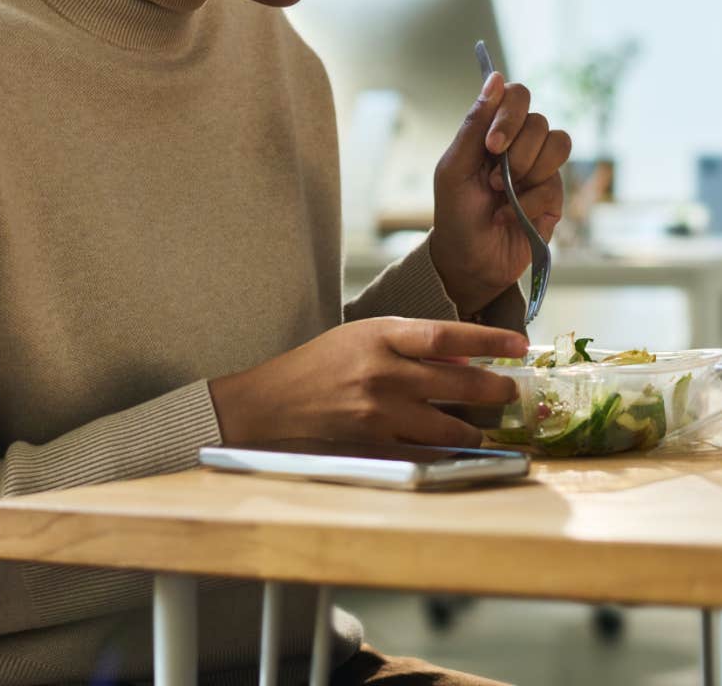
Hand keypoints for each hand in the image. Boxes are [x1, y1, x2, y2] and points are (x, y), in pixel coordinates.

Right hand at [208, 317, 527, 448]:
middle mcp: (383, 372)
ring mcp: (379, 413)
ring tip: (482, 426)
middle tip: (512, 390)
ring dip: (475, 428)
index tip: (520, 344)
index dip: (489, 339)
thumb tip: (462, 357)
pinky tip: (454, 449)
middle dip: (495, 388)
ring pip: (450, 426)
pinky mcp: (373, 447)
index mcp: (380, 335)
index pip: (448, 334)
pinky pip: (426, 454)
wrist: (268, 405)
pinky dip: (445, 452)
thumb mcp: (360, 337)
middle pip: (459, 382)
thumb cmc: (317, 366)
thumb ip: (408, 345)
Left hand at [429, 72, 571, 316]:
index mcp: (493, 132)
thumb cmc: (455, 213)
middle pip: (539, 119)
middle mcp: (520, 145)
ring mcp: (540, 169)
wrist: (469, 261)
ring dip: (527, 171)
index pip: (516, 96)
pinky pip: (555, 183)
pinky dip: (528, 202)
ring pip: (558, 143)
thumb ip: (475, 124)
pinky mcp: (553, 197)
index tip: (491, 145)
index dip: (509, 114)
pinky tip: (509, 216)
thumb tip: (496, 77)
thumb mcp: (455, 167)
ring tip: (501, 194)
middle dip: (516, 150)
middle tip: (493, 176)